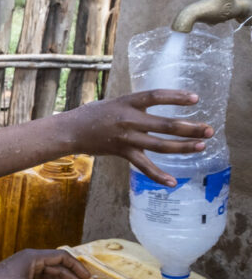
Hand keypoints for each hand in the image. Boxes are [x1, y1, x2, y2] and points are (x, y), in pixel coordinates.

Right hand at [66, 90, 212, 185]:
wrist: (70, 130)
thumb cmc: (91, 114)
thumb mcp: (114, 102)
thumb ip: (135, 105)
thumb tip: (154, 105)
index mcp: (127, 102)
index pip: (156, 96)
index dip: (176, 96)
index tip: (195, 98)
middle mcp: (129, 119)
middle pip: (165, 124)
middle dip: (190, 128)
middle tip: (208, 130)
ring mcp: (126, 137)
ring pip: (160, 144)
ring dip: (183, 147)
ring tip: (201, 147)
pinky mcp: (122, 152)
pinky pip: (143, 165)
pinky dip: (158, 175)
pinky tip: (172, 182)